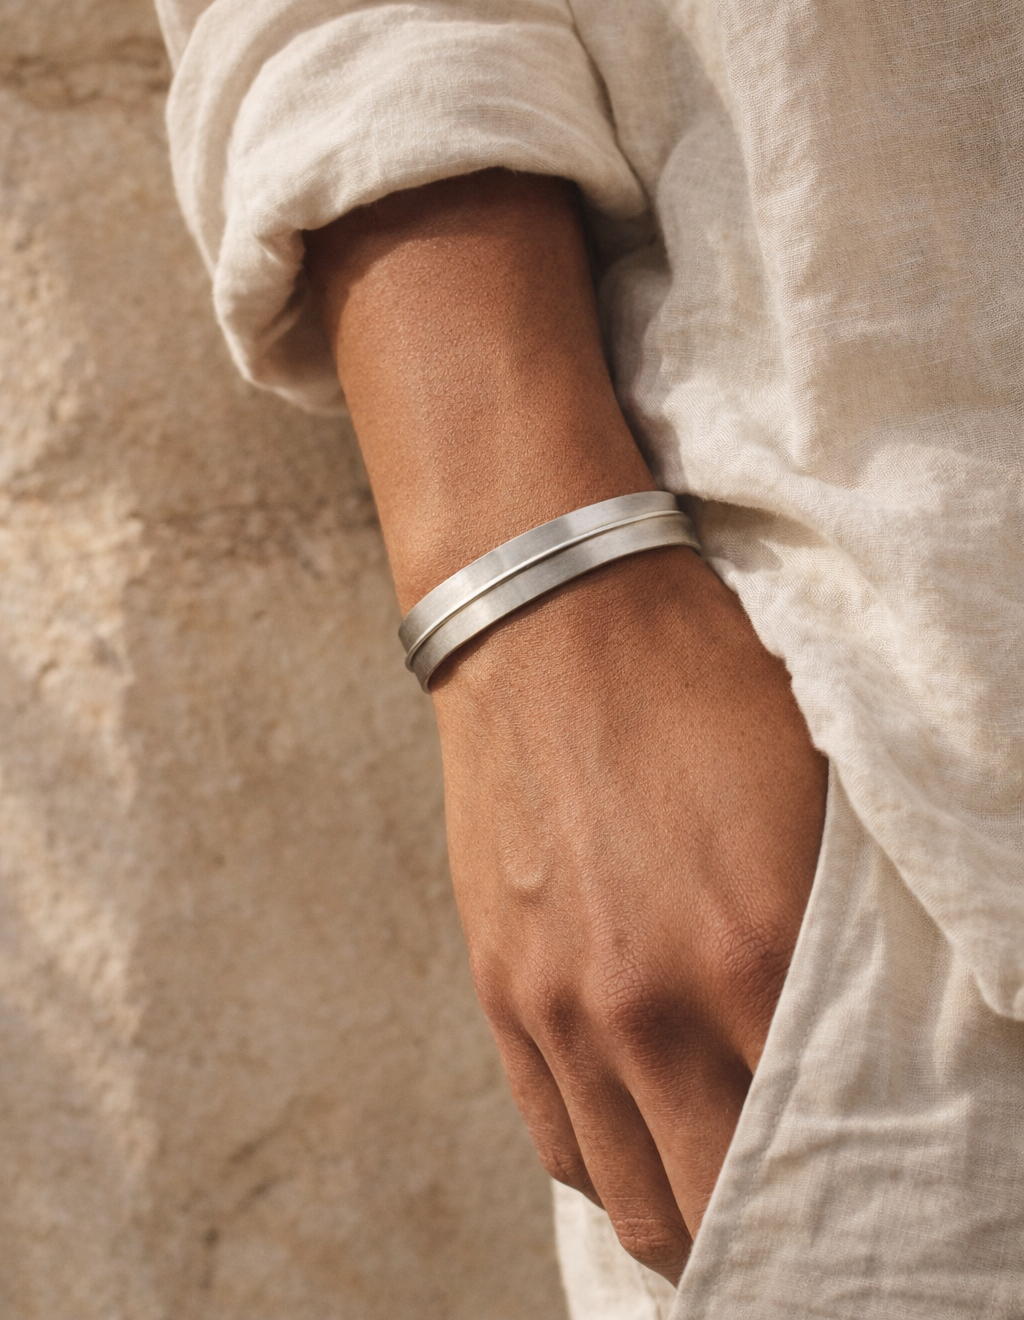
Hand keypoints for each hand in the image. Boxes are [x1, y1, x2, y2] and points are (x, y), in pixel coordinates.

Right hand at [434, 544, 825, 1282]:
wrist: (555, 618)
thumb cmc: (696, 687)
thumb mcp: (809, 796)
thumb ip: (837, 933)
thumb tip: (868, 1030)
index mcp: (759, 948)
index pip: (822, 1142)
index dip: (854, 1191)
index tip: (872, 1202)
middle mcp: (654, 1001)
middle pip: (725, 1203)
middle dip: (772, 1230)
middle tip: (806, 1214)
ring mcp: (564, 1004)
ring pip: (637, 1199)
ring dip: (688, 1217)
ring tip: (722, 1192)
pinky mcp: (502, 988)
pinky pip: (557, 1140)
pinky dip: (610, 1167)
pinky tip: (644, 1143)